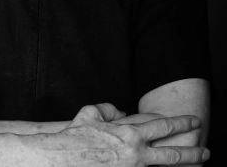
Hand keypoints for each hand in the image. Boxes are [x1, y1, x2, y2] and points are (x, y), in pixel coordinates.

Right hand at [60, 104, 209, 164]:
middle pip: (173, 153)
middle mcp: (136, 153)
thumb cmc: (75, 136)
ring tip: (198, 166)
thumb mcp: (90, 113)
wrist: (62, 158)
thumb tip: (122, 111)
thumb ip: (109, 108)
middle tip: (206, 147)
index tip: (191, 121)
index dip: (179, 122)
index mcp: (129, 133)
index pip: (161, 126)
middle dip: (192, 150)